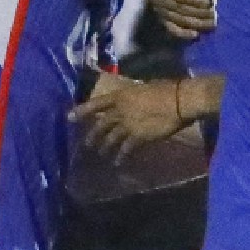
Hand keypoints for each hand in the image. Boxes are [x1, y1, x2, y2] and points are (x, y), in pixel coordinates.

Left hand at [72, 79, 187, 161]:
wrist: (179, 102)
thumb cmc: (166, 89)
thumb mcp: (145, 88)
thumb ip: (135, 97)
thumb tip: (134, 100)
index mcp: (121, 96)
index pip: (97, 104)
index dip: (82, 110)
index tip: (69, 117)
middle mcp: (120, 111)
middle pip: (101, 125)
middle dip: (93, 135)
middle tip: (86, 144)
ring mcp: (128, 125)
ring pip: (110, 138)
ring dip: (104, 147)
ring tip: (101, 154)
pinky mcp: (138, 137)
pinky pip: (126, 149)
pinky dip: (121, 156)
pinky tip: (118, 162)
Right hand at [150, 0, 213, 39]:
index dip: (195, 0)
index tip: (209, 2)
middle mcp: (160, 0)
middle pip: (182, 10)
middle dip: (200, 13)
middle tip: (215, 16)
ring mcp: (161, 12)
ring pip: (179, 20)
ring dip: (197, 24)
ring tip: (212, 25)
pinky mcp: (163, 20)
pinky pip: (172, 29)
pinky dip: (184, 34)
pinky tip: (196, 35)